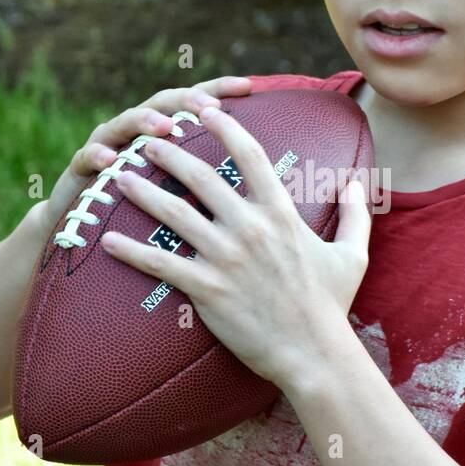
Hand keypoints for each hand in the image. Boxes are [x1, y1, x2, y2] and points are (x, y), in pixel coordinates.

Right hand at [35, 77, 253, 240]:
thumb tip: (263, 177)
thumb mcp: (181, 199)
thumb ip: (213, 181)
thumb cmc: (144, 218)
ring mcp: (107, 147)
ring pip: (125, 123)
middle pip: (163, 104)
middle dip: (185, 101)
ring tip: (162, 126)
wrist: (83, 235)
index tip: (248, 86)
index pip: (196, 106)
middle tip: (207, 106)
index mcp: (166, 135)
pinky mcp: (79, 171)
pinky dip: (96, 157)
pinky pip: (85, 159)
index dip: (219, 90)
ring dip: (143, 122)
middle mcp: (137, 133)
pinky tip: (109, 161)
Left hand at [99, 104, 371, 389]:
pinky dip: (130, 251)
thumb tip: (358, 184)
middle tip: (147, 142)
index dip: (225, 128)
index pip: (250, 156)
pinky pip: (160, 264)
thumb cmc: (331, 306)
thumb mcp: (352, 255)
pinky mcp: (207, 289)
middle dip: (169, 154)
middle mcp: (250, 228)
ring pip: (173, 214)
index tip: (205, 111)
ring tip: (118, 178)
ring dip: (142, 192)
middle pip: (200, 178)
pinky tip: (107, 240)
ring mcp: (226, 258)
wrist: (314, 354)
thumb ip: (355, 215)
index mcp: (281, 215)